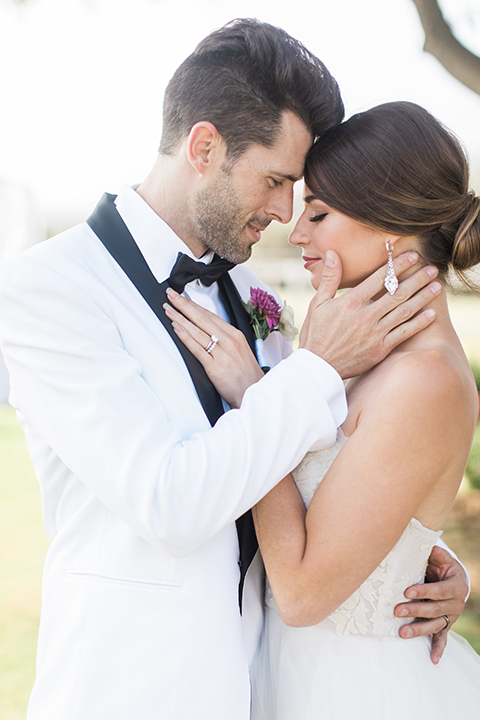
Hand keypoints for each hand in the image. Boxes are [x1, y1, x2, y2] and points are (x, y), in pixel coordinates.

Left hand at [163, 289, 263, 407]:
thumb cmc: (246, 375)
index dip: (194, 305)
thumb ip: (225, 340)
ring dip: (180, 318)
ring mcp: (222, 353)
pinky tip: (177, 328)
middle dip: (184, 305)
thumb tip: (207, 331)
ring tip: (168, 309)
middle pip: (202, 318)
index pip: (210, 315)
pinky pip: (197, 348)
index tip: (182, 297)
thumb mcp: (240, 351)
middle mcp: (229, 341)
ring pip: (198, 331)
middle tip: (171, 295)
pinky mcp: (215, 366)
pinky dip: (186, 336)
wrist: (253, 392)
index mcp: (235, 335)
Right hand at [299, 250, 441, 378]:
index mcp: (351, 302)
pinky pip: (404, 333)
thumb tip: (333, 253)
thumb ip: (330, 278)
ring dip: (423, 297)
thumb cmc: (316, 334)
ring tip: (438, 286)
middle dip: (418, 278)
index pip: (380, 278)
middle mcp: (366, 316)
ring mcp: (375, 333)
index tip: (412, 256)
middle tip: (432, 268)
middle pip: (398, 292)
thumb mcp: (318, 303)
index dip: (398, 265)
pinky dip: (419, 323)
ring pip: (405, 311)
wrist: (319, 366)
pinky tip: (431, 314)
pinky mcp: (380, 349)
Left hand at [394, 546, 467, 663]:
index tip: (406, 592)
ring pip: (436, 625)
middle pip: (435, 610)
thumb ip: (436, 554)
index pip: (439, 591)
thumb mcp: (441, 558)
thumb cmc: (441, 565)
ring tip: (402, 633)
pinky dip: (438, 649)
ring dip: (419, 630)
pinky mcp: (446, 625)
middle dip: (415, 610)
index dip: (423, 591)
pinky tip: (433, 660)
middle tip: (396, 611)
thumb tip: (431, 548)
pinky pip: (443, 638)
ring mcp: (452, 616)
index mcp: (456, 585)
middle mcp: (456, 603)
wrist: (452, 578)